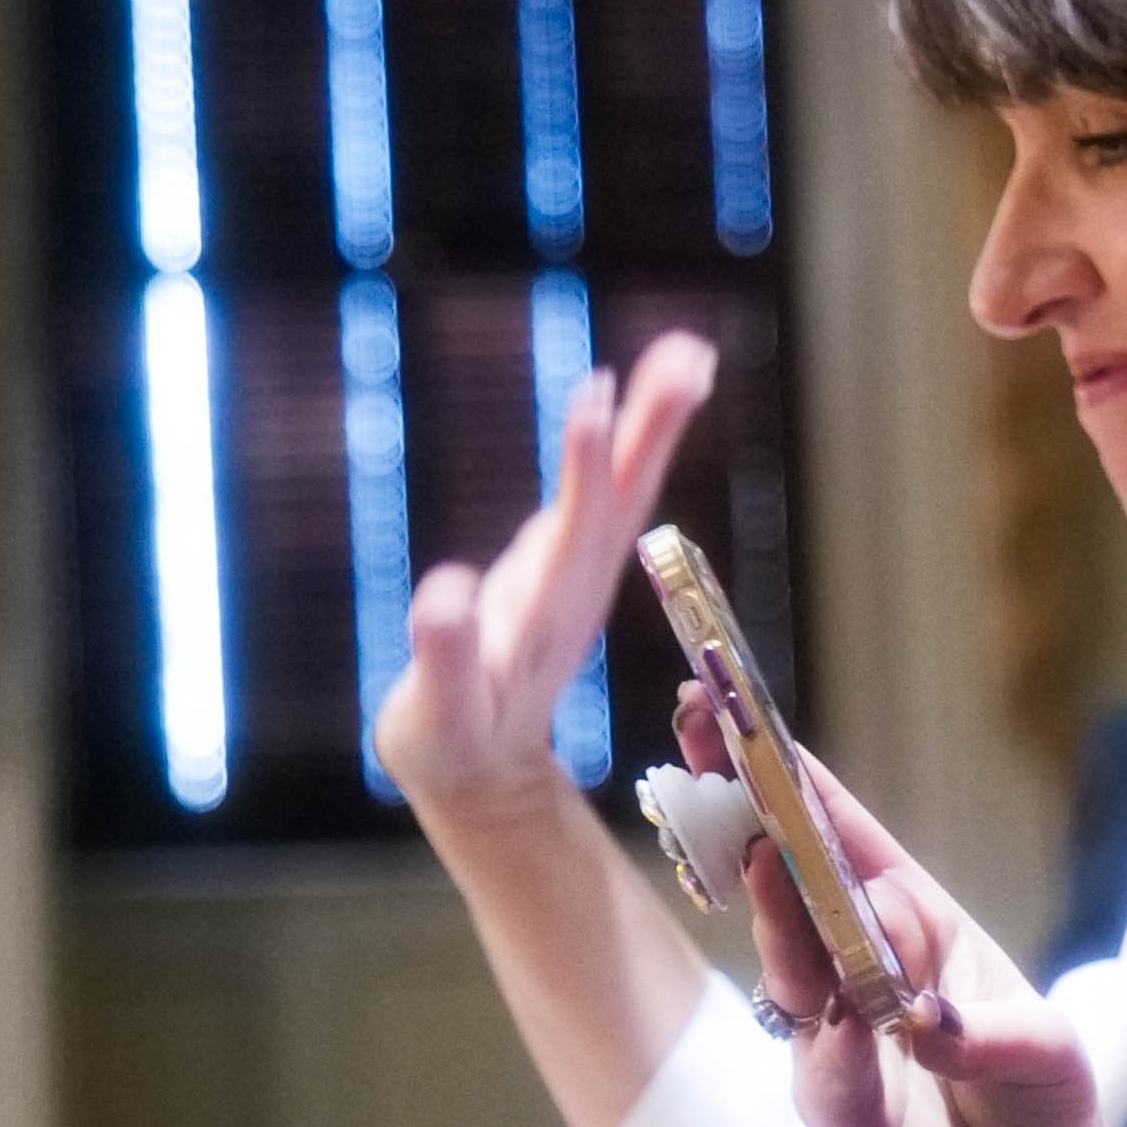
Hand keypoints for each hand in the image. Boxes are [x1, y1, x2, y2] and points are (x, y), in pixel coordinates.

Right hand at [383, 330, 718, 827]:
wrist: (485, 771)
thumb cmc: (450, 742)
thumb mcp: (439, 713)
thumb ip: (445, 657)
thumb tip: (448, 595)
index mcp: (548, 616)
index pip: (577, 533)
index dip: (587, 468)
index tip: (597, 396)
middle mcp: (576, 586)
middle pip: (623, 499)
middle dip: (653, 427)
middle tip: (687, 355)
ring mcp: (576, 572)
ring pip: (624, 490)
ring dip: (655, 424)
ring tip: (686, 355)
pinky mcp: (564, 562)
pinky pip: (602, 492)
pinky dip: (620, 442)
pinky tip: (629, 397)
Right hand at [694, 705, 1126, 1126]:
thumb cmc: (1045, 1103)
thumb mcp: (1040, 1043)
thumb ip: (975, 1025)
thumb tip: (911, 1012)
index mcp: (911, 922)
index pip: (833, 833)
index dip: (779, 773)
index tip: (723, 707)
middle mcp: (860, 974)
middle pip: (786, 885)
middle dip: (744, 815)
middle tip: (705, 749)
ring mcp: (838, 1044)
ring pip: (794, 973)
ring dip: (781, 919)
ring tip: (770, 862)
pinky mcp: (838, 1123)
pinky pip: (825, 1079)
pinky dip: (835, 1051)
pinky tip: (839, 1023)